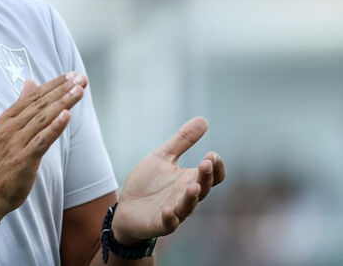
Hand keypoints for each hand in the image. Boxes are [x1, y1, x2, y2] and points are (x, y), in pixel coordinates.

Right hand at [0, 73, 86, 219]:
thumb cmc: (3, 161)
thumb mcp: (8, 129)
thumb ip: (22, 105)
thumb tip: (30, 82)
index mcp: (8, 118)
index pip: (34, 96)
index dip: (54, 84)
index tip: (72, 75)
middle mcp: (11, 127)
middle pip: (40, 104)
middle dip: (62, 90)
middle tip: (80, 78)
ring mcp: (16, 143)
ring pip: (43, 118)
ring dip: (62, 103)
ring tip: (79, 91)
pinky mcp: (23, 159)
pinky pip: (42, 140)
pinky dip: (55, 127)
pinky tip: (67, 116)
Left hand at [112, 117, 224, 243]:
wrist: (126, 207)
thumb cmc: (148, 183)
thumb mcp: (163, 156)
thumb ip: (182, 141)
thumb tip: (204, 120)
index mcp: (189, 180)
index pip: (213, 176)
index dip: (216, 167)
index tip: (211, 154)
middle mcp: (186, 197)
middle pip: (204, 188)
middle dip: (206, 176)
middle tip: (206, 163)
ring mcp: (175, 211)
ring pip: (188, 206)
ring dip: (191, 197)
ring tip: (193, 186)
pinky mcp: (160, 224)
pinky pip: (169, 224)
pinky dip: (170, 218)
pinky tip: (169, 210)